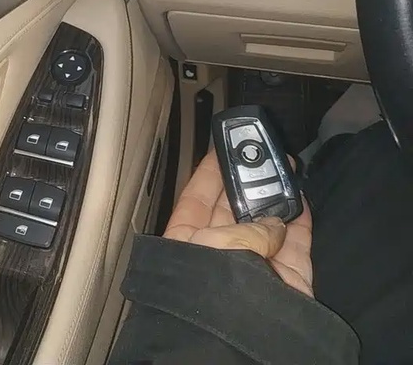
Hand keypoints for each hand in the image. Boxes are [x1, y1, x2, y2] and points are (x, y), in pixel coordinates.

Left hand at [164, 150, 313, 296]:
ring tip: (284, 167)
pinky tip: (302, 198)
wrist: (233, 341)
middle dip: (246, 181)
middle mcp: (218, 254)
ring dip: (276, 197)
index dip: (209, 173)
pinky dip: (300, 223)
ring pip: (266, 224)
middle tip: (259, 153)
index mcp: (186, 243)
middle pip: (233, 209)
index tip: (220, 148)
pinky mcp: (285, 282)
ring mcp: (253, 268)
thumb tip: (276, 225)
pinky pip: (295, 245)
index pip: (196, 199)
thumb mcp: (217, 244)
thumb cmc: (208, 285)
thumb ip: (249, 227)